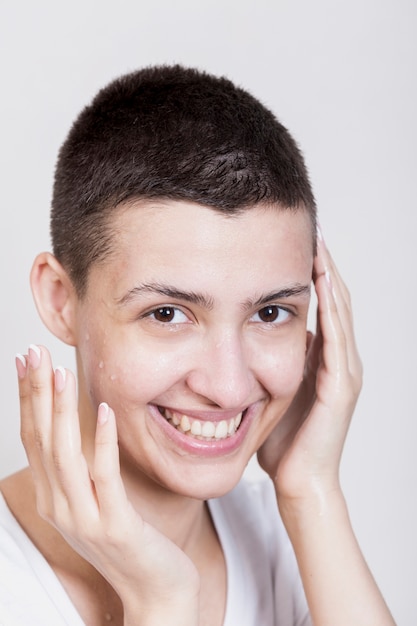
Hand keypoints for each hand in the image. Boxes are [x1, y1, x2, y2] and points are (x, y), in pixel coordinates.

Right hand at [16, 346, 198, 623]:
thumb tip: (75, 425)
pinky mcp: (115, 525)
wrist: (154, 589)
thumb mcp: (94, 500)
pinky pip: (104, 477)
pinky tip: (102, 412)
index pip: (32, 439)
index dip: (26, 398)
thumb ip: (80, 469)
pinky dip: (101, 442)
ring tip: (60, 373)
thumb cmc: (126, 539)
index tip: (24, 361)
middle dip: (35, 394)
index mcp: (53, 498)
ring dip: (60, 412)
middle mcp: (60, 507)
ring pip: (65, 456)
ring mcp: (84, 518)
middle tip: (32, 352)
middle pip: (42, 441)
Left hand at [257, 230, 362, 501]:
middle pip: (335, 300)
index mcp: (324, 359)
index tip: (295, 242)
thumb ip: (274, 364)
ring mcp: (344, 372)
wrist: (302, 483)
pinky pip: (336, 339)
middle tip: (311, 229)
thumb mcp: (276, 392)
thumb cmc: (286, 443)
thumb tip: (257, 335)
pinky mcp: (340, 387)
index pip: (322, 304)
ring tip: (319, 243)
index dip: (312, 273)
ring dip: (330, 277)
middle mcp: (340, 360)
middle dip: (323, 264)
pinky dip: (331, 309)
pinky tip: (323, 284)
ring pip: (341, 313)